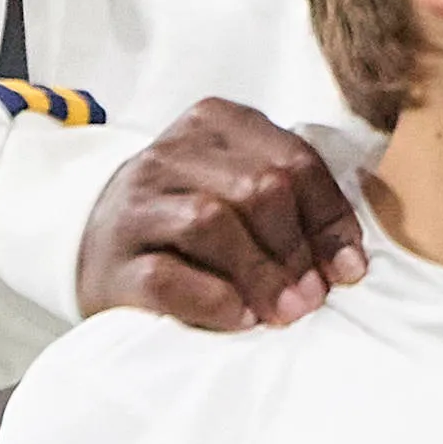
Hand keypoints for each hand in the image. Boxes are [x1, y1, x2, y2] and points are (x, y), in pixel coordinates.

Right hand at [72, 99, 358, 333]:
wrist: (92, 246)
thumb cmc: (184, 222)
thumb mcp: (235, 189)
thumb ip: (290, 202)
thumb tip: (350, 261)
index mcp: (213, 125)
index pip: (293, 159)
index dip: (330, 218)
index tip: (349, 269)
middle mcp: (169, 155)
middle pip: (258, 187)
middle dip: (297, 248)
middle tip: (314, 297)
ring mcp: (136, 206)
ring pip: (211, 222)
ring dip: (261, 273)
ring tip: (285, 312)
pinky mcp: (115, 263)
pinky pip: (168, 277)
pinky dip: (214, 300)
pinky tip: (240, 318)